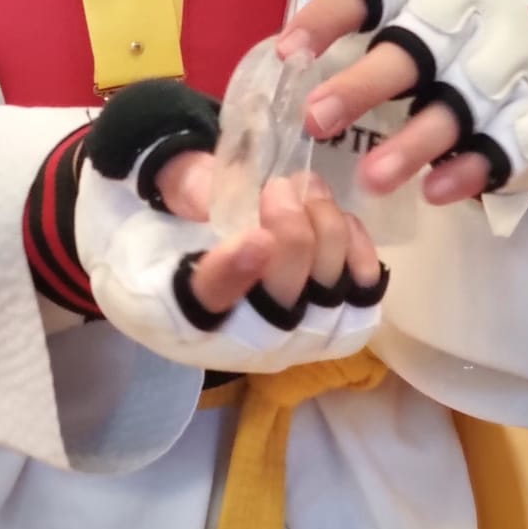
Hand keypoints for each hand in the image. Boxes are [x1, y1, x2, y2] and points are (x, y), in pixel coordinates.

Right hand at [154, 151, 383, 317]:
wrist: (198, 255)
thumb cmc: (174, 231)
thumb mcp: (166, 202)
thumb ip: (190, 188)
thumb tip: (229, 185)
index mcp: (176, 314)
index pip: (206, 306)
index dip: (233, 277)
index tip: (256, 239)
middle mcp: (237, 343)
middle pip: (279, 312)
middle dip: (291, 241)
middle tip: (278, 187)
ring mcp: (291, 338)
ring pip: (328, 305)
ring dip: (327, 238)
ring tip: (309, 188)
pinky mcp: (332, 326)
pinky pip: (361, 302)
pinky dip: (359, 256)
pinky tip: (340, 217)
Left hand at [277, 0, 527, 208]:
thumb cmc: (439, 31)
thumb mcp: (398, 3)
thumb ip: (348, 23)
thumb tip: (284, 62)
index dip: (327, 18)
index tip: (287, 55)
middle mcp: (471, 11)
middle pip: (417, 47)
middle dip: (365, 85)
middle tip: (316, 120)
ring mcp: (510, 60)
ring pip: (461, 102)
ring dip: (414, 141)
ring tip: (370, 178)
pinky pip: (505, 144)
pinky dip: (468, 168)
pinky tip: (432, 191)